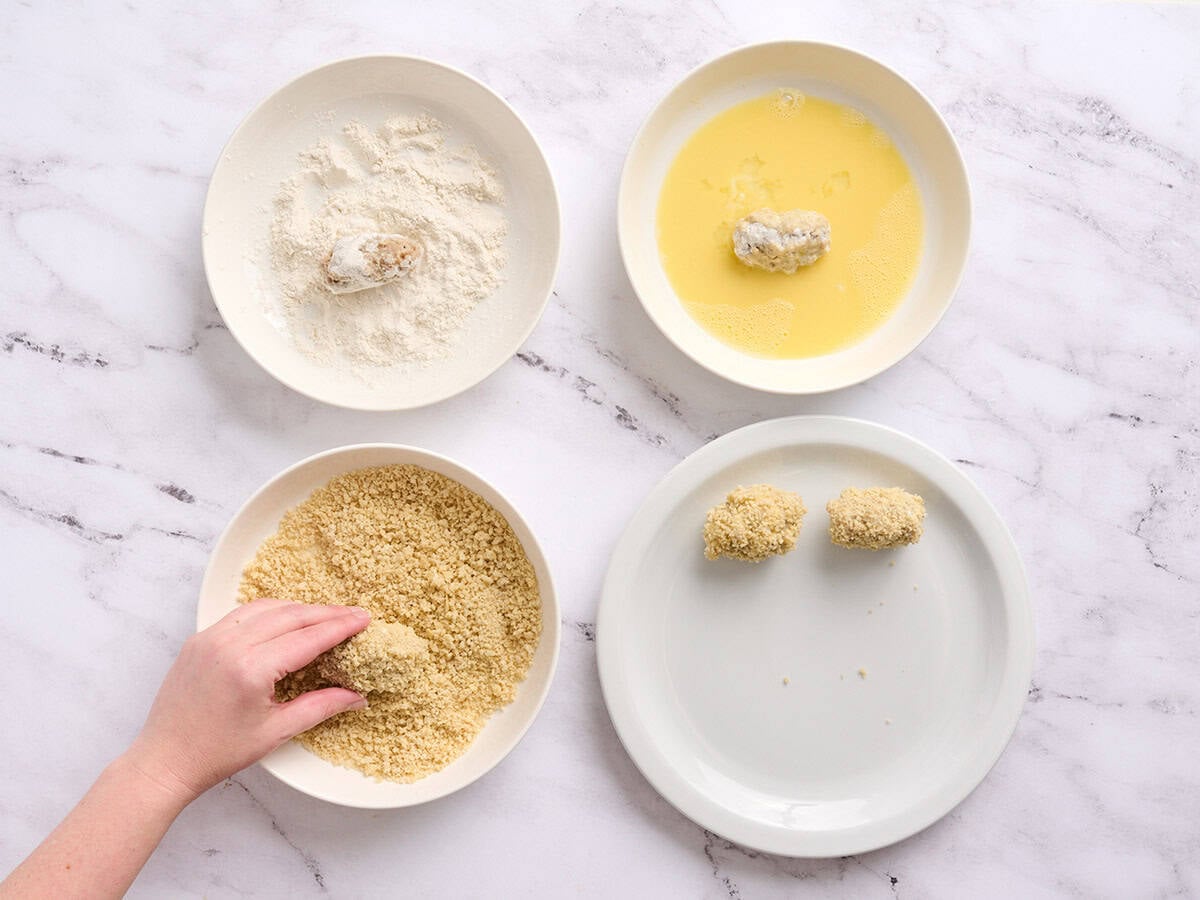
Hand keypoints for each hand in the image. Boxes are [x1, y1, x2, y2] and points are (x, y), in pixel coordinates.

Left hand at [124, 598, 369, 803]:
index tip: (364, 619)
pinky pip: (242, 613)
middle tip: (354, 614)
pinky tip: (286, 619)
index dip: (340, 626)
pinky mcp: (198, 639)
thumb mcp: (275, 732)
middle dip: (326, 613)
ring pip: (266, 607)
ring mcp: (210, 637)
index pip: (307, 637)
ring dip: (299, 608)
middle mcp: (229, 644)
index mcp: (250, 669)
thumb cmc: (218, 753)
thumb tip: (357, 696)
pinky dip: (270, 611)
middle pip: (291, 615)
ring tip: (325, 616)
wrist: (164, 761)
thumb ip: (320, 706)